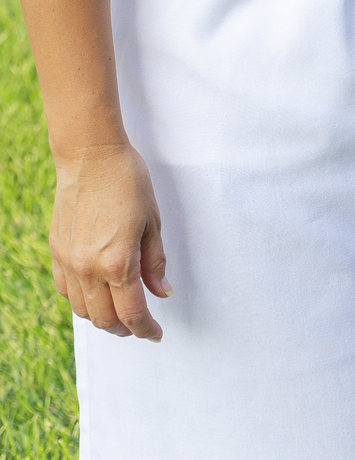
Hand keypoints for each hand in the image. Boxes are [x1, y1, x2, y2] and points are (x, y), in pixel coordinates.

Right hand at [50, 142, 170, 339]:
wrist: (91, 156)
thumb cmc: (127, 181)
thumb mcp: (152, 221)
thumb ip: (155, 262)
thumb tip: (162, 293)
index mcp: (118, 263)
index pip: (132, 313)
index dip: (146, 329)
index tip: (155, 334)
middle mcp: (89, 269)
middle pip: (105, 319)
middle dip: (125, 329)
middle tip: (140, 325)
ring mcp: (69, 263)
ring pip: (83, 311)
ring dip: (102, 318)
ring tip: (119, 312)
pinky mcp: (57, 253)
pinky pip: (66, 291)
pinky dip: (81, 301)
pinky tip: (95, 294)